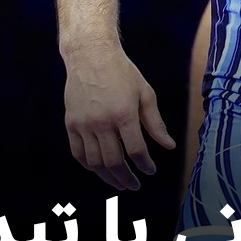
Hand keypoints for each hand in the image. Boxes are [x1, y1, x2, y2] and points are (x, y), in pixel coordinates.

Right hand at [63, 46, 174, 189]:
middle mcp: (102, 122)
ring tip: (119, 183)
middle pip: (114, 161)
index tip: (150, 171)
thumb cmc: (122, 72)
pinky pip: (78, 153)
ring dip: (108, 176)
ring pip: (95, 162)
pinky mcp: (71, 123)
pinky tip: (99, 169)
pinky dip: (89, 165)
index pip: (136, 151)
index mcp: (124, 114)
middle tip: (135, 185)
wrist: (90, 55)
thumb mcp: (145, 94)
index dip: (145, 165)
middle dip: (127, 178)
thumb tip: (169, 146)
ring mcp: (84, 124)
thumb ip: (156, 123)